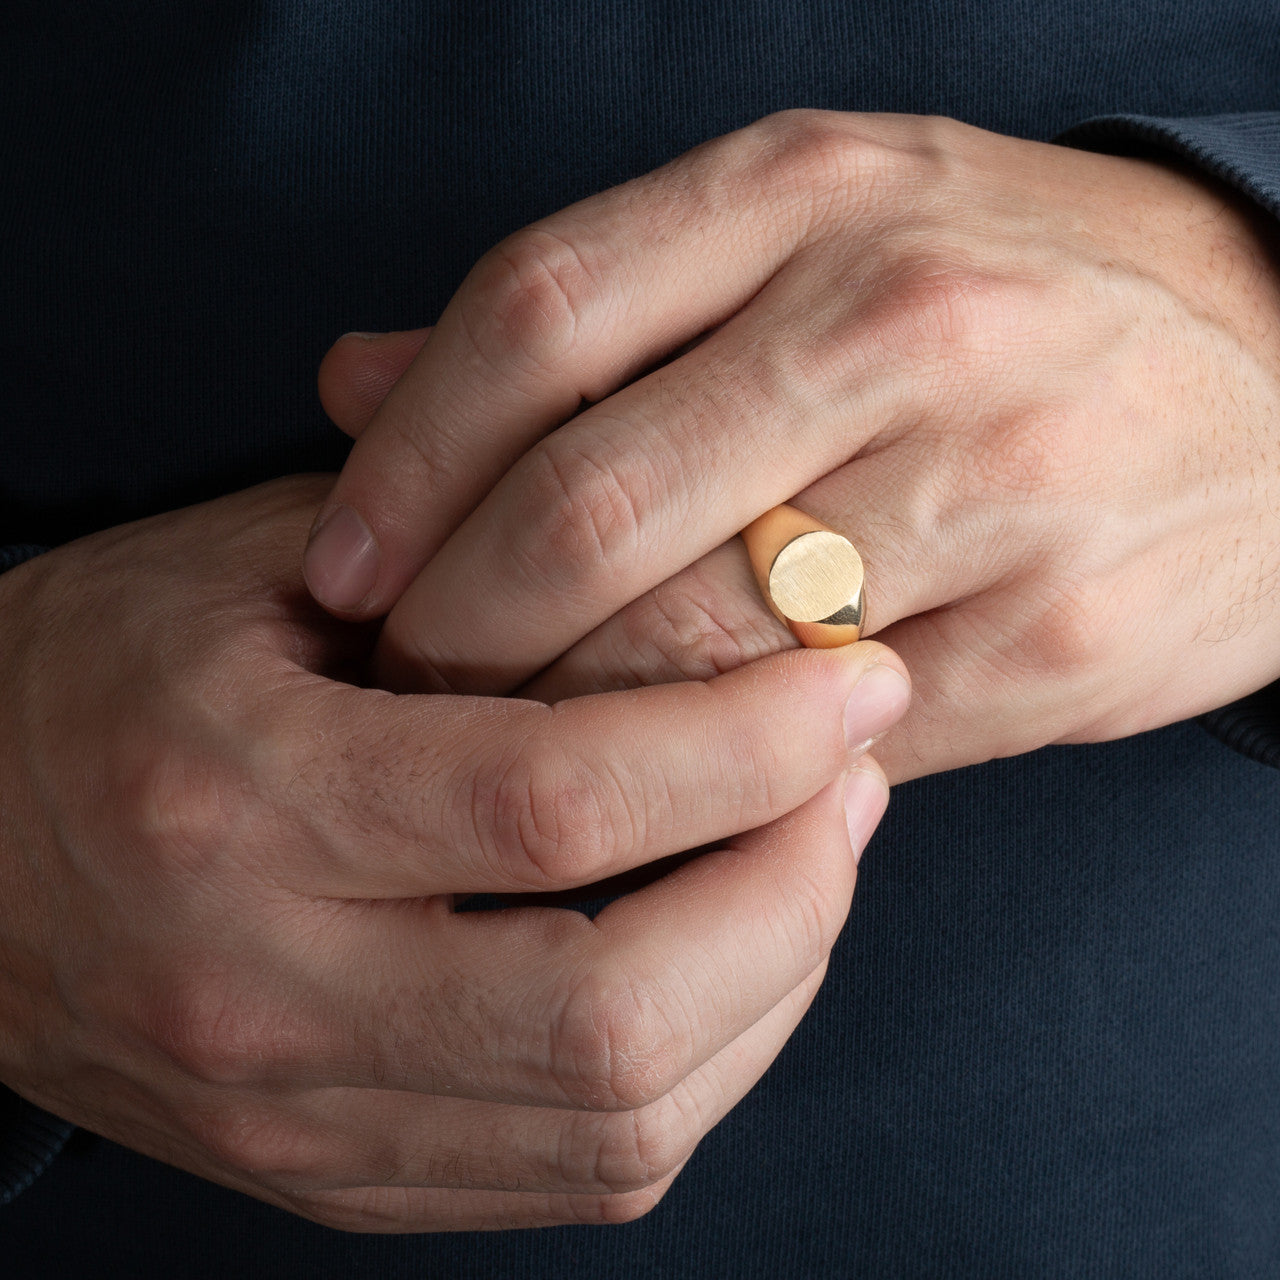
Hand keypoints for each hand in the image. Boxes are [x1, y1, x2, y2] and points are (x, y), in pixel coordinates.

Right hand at [0, 475, 907, 1230]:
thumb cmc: (103, 674)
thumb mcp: (248, 565)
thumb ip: (455, 547)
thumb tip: (685, 556)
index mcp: (241, 795)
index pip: (559, 802)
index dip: (751, 745)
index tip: (854, 683)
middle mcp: (268, 988)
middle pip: (618, 1012)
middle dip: (796, 891)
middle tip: (852, 778)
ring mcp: (300, 1113)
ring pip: (620, 1120)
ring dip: (772, 986)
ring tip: (811, 858)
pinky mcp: (332, 1178)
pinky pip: (577, 1174)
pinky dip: (701, 1070)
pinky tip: (731, 962)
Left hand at [309, 111, 1279, 781]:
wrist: (1279, 377)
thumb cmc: (1006, 297)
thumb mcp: (809, 232)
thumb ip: (586, 311)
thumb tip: (354, 383)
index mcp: (812, 196)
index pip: (537, 317)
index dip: (407, 462)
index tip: (344, 566)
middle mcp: (900, 321)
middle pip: (591, 503)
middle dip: (459, 623)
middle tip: (408, 681)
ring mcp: (990, 487)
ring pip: (693, 646)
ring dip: (565, 715)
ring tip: (508, 739)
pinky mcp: (1050, 641)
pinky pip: (813, 741)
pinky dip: (710, 773)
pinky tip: (662, 777)